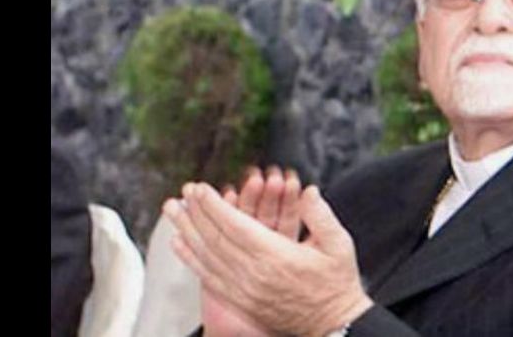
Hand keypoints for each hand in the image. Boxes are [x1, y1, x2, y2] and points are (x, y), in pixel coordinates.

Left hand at [164, 182, 373, 336]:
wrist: (333, 324)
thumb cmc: (336, 283)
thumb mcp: (339, 244)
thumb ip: (321, 216)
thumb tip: (307, 192)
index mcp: (277, 257)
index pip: (235, 226)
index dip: (215, 205)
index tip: (201, 188)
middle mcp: (255, 274)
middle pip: (215, 239)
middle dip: (196, 212)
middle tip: (183, 193)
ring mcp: (245, 291)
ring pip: (207, 257)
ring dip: (187, 231)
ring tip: (173, 212)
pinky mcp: (242, 302)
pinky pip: (210, 278)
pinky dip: (192, 259)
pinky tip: (180, 245)